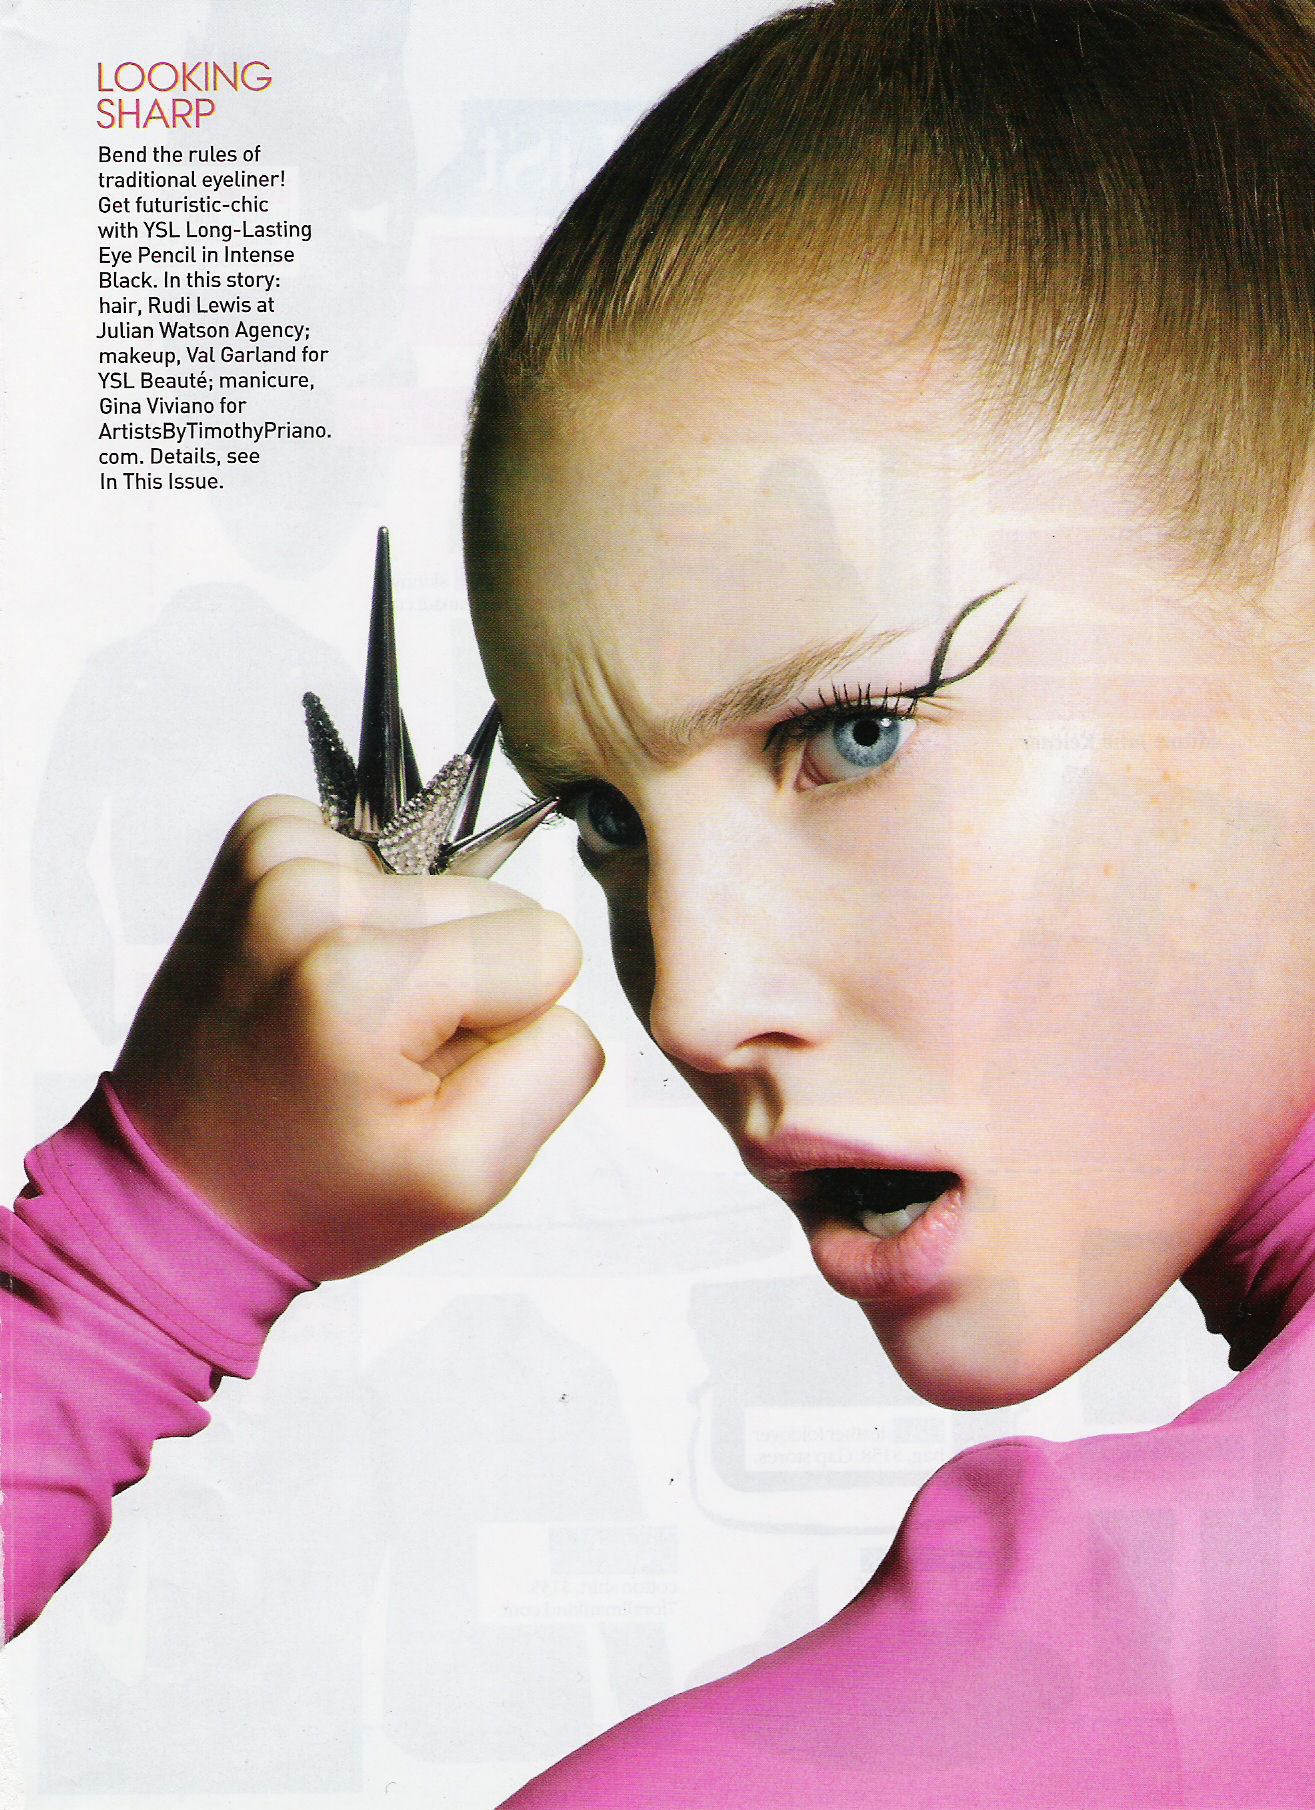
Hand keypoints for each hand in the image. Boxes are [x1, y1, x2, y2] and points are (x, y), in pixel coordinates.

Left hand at [112, 797, 602, 1280]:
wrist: (174, 1189)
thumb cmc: (313, 1191)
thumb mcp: (467, 1178)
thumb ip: (557, 1069)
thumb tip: (558, 990)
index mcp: (366, 978)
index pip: (548, 946)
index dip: (511, 1023)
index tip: (430, 1072)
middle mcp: (311, 893)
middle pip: (495, 905)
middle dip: (461, 984)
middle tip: (382, 1056)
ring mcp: (274, 856)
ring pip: (441, 883)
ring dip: (412, 951)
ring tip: (342, 1025)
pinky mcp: (258, 841)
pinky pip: (377, 856)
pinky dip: (363, 916)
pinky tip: (318, 980)